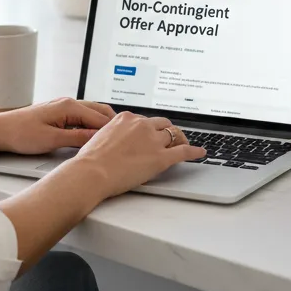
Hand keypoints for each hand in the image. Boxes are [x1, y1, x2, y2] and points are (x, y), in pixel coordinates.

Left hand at [0, 98, 116, 155]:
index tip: (125, 141)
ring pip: (91, 113)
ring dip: (102, 124)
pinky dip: (91, 125)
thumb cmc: (21, 133)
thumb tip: (98, 139)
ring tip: (113, 139)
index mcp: (68, 106)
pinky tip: (94, 136)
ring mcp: (63, 107)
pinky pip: (82, 117)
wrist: (0, 130)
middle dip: (113, 125)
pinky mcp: (58, 113)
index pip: (100, 118)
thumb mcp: (52, 140)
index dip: (113, 131)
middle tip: (125, 140)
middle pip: (100, 111)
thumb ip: (77, 138)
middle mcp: (68, 103)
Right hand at [68, 112, 205, 200]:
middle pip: (162, 124)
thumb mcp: (100, 136)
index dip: (149, 128)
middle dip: (166, 131)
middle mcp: (142, 125)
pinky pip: (183, 151)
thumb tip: (115, 140)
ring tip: (183, 145)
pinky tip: (200, 153)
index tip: (151, 133)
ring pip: (173, 135)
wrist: (92, 171)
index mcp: (126, 118)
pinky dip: (194, 151)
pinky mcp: (161, 157)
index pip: (145, 120)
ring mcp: (153, 141)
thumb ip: (113, 134)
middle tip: (169, 138)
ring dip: (178, 140)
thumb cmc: (91, 159)